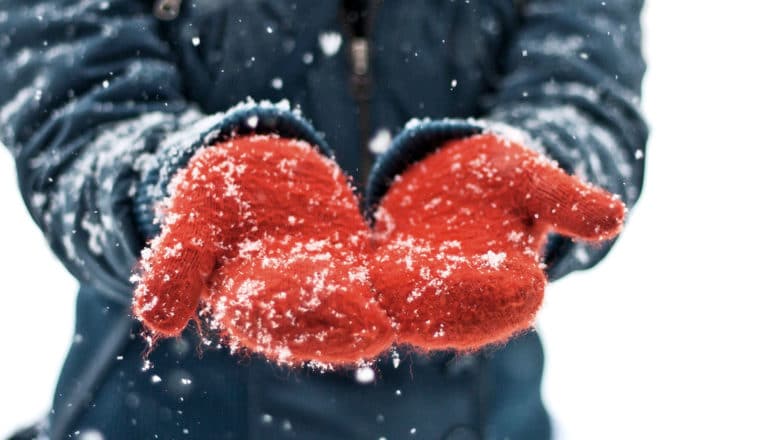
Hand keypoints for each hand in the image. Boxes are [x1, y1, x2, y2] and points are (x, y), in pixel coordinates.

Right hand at [133, 135, 393, 364]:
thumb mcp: (192, 217)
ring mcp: (327, 281)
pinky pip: (378, 272)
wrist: (250, 167)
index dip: (297, 316)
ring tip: (406, 308)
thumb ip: (177, 264)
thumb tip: (154, 322)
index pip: (270, 318)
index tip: (324, 311)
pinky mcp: (354, 261)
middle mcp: (291, 300)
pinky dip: (397, 275)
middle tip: (380, 327)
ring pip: (355, 301)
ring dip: (378, 306)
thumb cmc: (213, 194)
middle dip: (348, 322)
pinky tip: (426, 271)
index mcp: (246, 300)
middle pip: (321, 318)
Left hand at [370, 133, 624, 349]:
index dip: (495, 293)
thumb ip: (568, 202)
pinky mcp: (391, 273)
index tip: (480, 283)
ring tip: (369, 284)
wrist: (459, 173)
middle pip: (453, 308)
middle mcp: (468, 295)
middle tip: (406, 289)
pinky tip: (344, 271)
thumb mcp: (534, 179)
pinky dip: (363, 280)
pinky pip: (377, 281)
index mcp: (513, 281)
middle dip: (430, 302)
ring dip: (390, 297)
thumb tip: (617, 218)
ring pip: (411, 301)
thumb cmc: (505, 176)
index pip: (509, 298)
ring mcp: (427, 289)